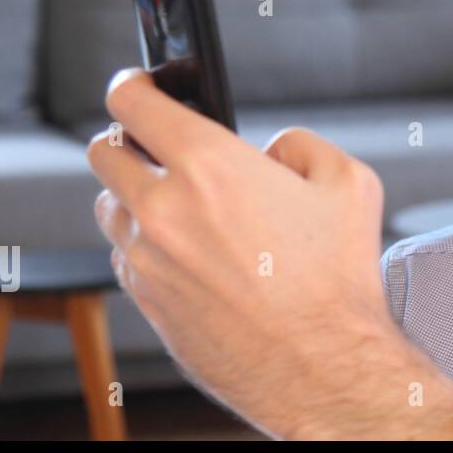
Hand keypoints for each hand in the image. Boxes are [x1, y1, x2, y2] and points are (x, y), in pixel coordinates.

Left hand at [86, 68, 452, 439]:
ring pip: (109, 208)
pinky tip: (188, 254)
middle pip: (103, 153)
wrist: (323, 366)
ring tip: (176, 205)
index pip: (132, 104)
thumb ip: (300, 144)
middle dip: (126, 140)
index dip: (131, 85)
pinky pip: (125, 258)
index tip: (136, 85)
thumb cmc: (338, 278)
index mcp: (210, 166)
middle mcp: (164, 209)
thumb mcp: (349, 181)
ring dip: (133, 196)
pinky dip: (144, 246)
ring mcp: (147, 260)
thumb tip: (270, 151)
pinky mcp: (145, 303)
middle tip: (154, 145)